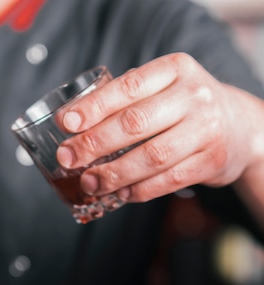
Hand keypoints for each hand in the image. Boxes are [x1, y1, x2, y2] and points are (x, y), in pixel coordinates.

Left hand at [55, 52, 263, 204]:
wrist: (240, 126)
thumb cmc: (182, 106)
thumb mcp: (161, 87)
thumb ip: (123, 98)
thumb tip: (70, 120)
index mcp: (175, 69)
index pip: (129, 87)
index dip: (94, 107)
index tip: (67, 123)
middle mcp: (195, 96)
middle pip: (135, 123)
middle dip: (94, 143)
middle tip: (68, 158)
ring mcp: (207, 129)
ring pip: (152, 156)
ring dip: (114, 174)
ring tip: (89, 182)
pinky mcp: (212, 161)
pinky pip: (168, 180)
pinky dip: (139, 190)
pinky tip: (119, 194)